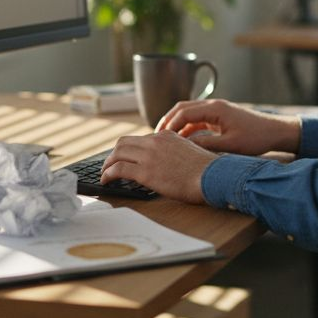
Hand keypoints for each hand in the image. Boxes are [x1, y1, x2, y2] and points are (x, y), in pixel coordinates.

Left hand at [100, 132, 216, 204]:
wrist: (212, 177)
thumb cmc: (207, 171)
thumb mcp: (190, 153)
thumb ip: (176, 152)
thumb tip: (168, 163)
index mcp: (167, 136)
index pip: (141, 139)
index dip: (130, 150)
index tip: (126, 158)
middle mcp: (155, 142)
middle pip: (124, 142)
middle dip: (114, 154)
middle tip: (110, 165)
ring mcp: (149, 156)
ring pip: (117, 153)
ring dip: (107, 164)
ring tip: (105, 174)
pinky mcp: (145, 172)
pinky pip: (118, 169)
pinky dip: (108, 174)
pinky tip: (106, 181)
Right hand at [157, 99, 301, 155]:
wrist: (275, 131)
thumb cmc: (256, 138)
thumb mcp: (230, 146)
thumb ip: (206, 145)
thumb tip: (184, 148)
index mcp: (215, 109)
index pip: (184, 112)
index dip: (169, 124)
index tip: (160, 137)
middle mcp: (214, 105)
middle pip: (182, 108)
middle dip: (168, 121)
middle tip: (156, 136)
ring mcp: (216, 110)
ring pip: (189, 112)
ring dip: (177, 123)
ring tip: (165, 139)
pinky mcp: (219, 117)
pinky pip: (197, 119)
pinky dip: (187, 127)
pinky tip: (182, 140)